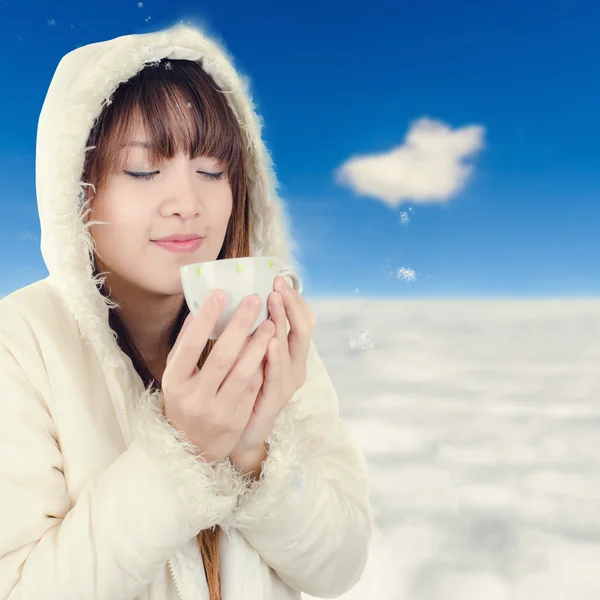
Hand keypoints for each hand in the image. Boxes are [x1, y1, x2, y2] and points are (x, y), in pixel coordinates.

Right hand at [161, 290, 275, 463]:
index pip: (190, 345)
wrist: (191, 446)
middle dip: (240, 325)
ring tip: (270, 321)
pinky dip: (263, 364)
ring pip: (243, 372)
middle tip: (255, 299)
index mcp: (174, 381)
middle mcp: (195, 397)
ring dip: (259, 344)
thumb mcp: (177, 374)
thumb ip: (187, 344)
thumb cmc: (185, 398)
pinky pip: (254, 387)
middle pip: (222, 357)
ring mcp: (217, 410)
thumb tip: (201, 305)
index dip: (205, 319)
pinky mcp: (237, 419)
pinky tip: (273, 345)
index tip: (222, 293)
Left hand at [229, 276, 316, 466]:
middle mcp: (296, 365)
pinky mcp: (276, 399)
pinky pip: (277, 375)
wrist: (242, 433)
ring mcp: (288, 383)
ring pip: (291, 347)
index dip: (295, 299)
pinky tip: (270, 342)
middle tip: (277, 284)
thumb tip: (243, 299)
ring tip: (274, 301)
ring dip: (283, 321)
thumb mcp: (253, 356)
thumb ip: (254, 332)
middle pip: (303, 328)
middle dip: (290, 303)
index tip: (280, 279)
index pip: (303, 319)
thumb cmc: (246, 389)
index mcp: (292, 353)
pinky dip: (275, 357)